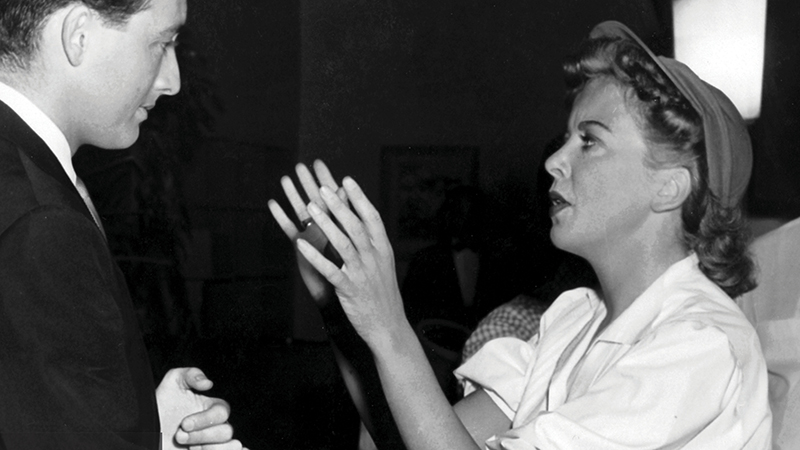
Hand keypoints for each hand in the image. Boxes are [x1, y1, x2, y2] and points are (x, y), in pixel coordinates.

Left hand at [156, 367, 246, 449]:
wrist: (146, 435)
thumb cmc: (159, 410)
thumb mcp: (172, 383)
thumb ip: (191, 374)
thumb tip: (208, 384)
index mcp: (209, 409)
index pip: (222, 412)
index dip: (206, 419)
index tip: (184, 424)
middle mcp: (213, 427)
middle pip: (226, 432)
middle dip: (202, 435)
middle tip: (180, 436)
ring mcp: (210, 443)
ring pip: (230, 446)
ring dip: (210, 448)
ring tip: (189, 448)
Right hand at [268, 160, 344, 303]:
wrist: (342, 298)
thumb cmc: (353, 273)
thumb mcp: (355, 245)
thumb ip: (350, 219)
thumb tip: (352, 195)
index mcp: (339, 227)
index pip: (332, 199)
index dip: (325, 181)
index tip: (319, 162)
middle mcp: (324, 231)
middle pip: (315, 202)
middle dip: (308, 183)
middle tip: (299, 165)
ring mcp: (312, 239)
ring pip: (301, 213)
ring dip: (293, 196)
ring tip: (285, 178)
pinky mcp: (302, 251)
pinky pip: (290, 230)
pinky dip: (282, 217)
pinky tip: (272, 203)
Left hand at [296, 176, 407, 347]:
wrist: (388, 326)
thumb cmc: (382, 293)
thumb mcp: (384, 264)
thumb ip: (373, 243)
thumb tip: (360, 220)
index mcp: (383, 249)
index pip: (372, 217)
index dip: (359, 198)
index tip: (347, 179)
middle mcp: (374, 258)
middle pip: (355, 225)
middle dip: (338, 205)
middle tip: (322, 187)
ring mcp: (362, 273)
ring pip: (342, 243)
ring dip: (325, 223)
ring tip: (309, 207)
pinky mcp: (349, 289)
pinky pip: (329, 269)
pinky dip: (314, 255)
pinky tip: (299, 244)